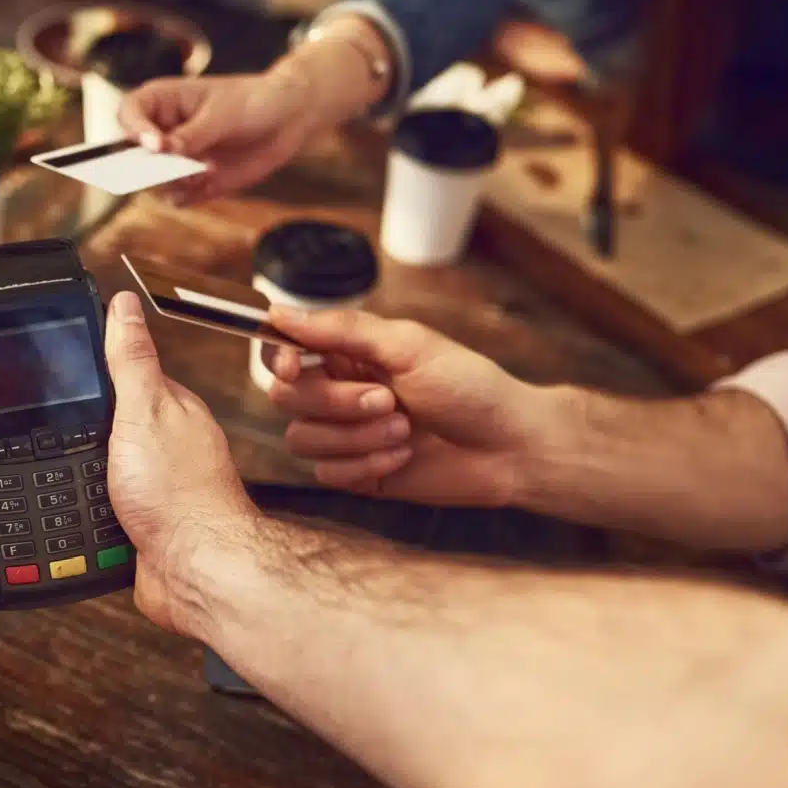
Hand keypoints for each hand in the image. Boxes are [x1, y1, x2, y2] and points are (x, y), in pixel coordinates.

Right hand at [0, 292, 257, 635]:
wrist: (197, 574)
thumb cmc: (183, 495)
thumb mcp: (146, 411)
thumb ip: (130, 360)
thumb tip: (123, 306)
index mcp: (162, 410)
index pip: (110, 379)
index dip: (71, 380)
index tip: (32, 382)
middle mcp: (155, 447)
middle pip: (89, 431)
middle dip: (53, 439)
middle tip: (8, 442)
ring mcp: (144, 490)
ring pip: (83, 476)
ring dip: (56, 483)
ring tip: (17, 483)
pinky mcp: (132, 530)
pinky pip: (87, 517)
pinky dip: (68, 520)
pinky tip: (49, 519)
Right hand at [117, 69, 327, 204]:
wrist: (287, 119)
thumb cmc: (253, 101)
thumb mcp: (223, 114)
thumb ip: (192, 134)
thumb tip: (163, 151)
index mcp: (161, 101)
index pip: (129, 114)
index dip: (135, 131)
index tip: (156, 146)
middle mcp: (161, 131)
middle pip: (133, 155)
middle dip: (151, 168)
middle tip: (179, 170)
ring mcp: (175, 159)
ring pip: (153, 182)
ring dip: (176, 183)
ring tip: (207, 171)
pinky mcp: (191, 181)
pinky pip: (176, 197)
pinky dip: (191, 194)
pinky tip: (214, 179)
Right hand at [265, 307, 557, 506]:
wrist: (510, 447)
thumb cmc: (470, 388)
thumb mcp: (409, 345)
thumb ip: (342, 329)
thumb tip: (280, 314)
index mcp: (347, 354)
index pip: (280, 352)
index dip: (277, 358)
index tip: (294, 365)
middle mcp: (339, 392)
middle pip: (286, 397)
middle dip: (336, 402)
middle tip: (388, 400)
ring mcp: (345, 435)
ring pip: (301, 439)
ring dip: (355, 437)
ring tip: (404, 430)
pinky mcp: (356, 473)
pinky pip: (325, 474)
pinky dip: (365, 464)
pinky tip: (403, 456)